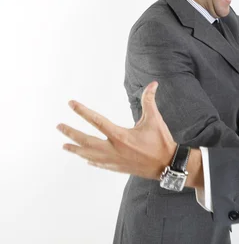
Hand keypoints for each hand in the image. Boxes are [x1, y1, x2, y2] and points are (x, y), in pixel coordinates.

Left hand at [57, 81, 176, 179]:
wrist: (166, 164)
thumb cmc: (160, 141)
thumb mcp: (155, 120)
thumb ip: (149, 101)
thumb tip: (153, 84)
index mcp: (120, 136)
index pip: (96, 121)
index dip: (82, 111)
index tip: (71, 104)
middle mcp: (114, 149)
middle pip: (86, 141)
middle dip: (71, 133)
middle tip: (59, 127)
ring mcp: (114, 160)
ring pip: (89, 154)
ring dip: (76, 149)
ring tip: (64, 145)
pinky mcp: (117, 167)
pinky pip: (98, 163)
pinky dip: (89, 159)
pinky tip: (84, 158)